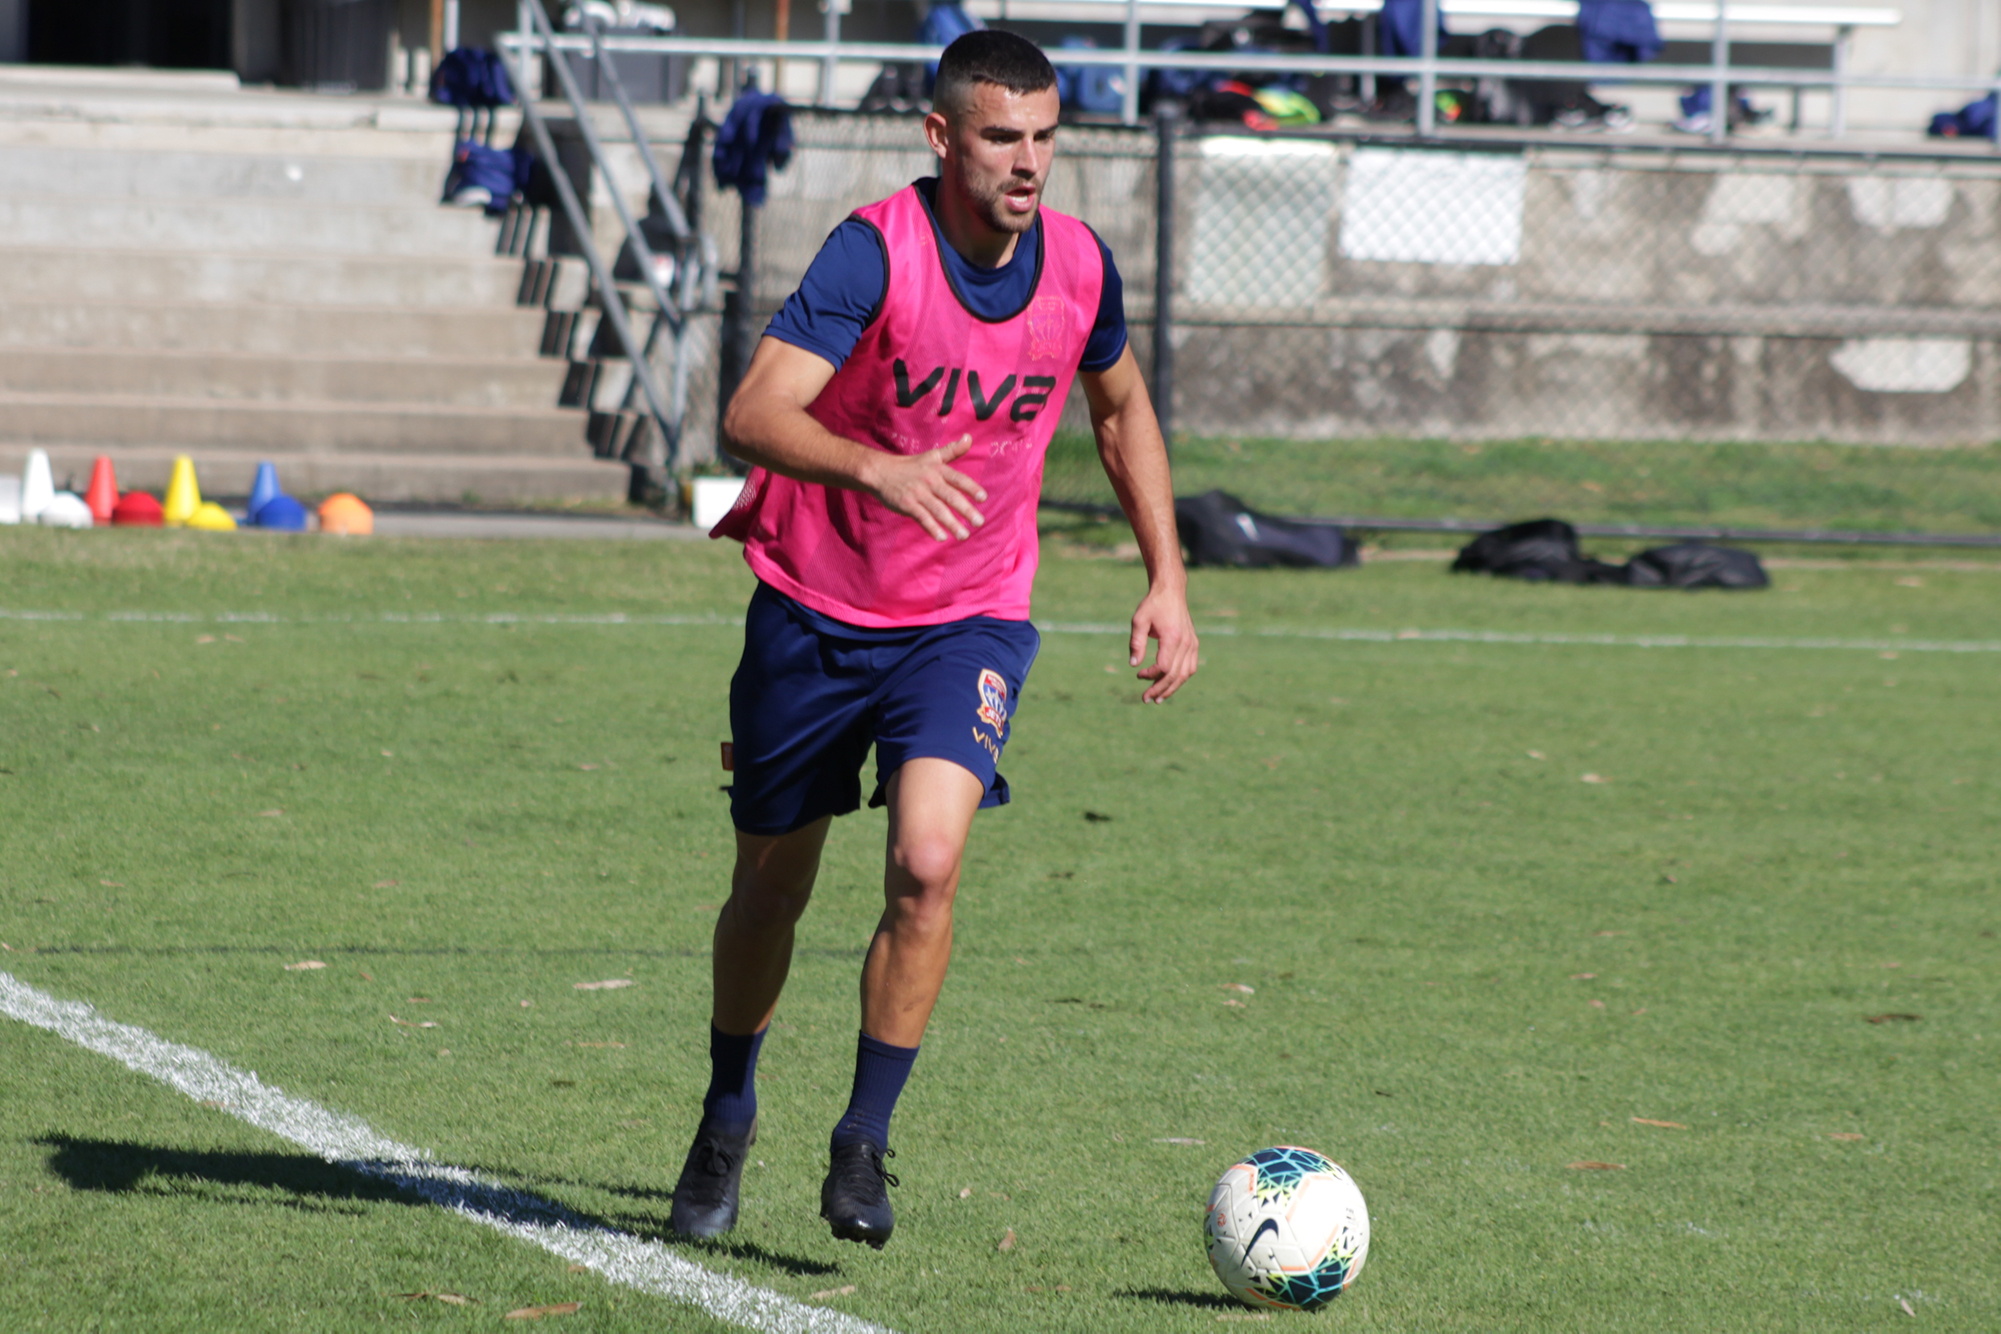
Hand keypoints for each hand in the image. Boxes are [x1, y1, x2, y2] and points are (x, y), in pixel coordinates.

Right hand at [867, 435, 986, 541]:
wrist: (881, 472)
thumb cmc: (911, 466)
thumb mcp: (932, 456)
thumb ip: (953, 450)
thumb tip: (969, 437)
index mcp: (938, 469)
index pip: (958, 479)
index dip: (971, 488)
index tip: (983, 498)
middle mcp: (929, 480)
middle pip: (950, 496)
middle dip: (966, 510)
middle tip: (980, 522)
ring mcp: (918, 493)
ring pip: (938, 510)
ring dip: (952, 523)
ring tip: (964, 535)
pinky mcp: (907, 504)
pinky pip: (922, 517)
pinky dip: (931, 528)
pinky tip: (942, 537)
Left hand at [1130, 585, 1198, 702]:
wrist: (1171, 592)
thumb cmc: (1153, 605)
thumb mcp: (1139, 621)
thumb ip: (1136, 643)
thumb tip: (1133, 665)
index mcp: (1172, 637)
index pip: (1164, 667)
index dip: (1151, 676)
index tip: (1138, 675)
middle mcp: (1186, 643)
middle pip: (1175, 675)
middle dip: (1159, 689)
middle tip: (1145, 699)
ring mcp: (1192, 644)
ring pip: (1185, 674)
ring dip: (1172, 688)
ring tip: (1158, 698)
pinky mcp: (1194, 644)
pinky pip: (1190, 667)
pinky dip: (1181, 678)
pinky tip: (1170, 684)